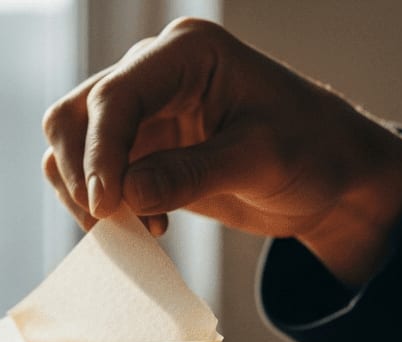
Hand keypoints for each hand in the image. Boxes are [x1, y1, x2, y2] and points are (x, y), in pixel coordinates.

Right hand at [42, 18, 401, 286]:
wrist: (331, 176)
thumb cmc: (313, 152)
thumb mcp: (261, 162)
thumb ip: (192, 175)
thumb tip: (124, 195)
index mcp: (187, 54)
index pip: (115, 96)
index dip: (100, 153)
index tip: (107, 206)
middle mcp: (154, 72)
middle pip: (74, 115)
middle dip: (82, 173)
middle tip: (113, 223)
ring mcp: (143, 110)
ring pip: (71, 144)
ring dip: (85, 192)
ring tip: (138, 227)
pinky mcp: (140, 147)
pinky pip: (92, 174)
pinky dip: (101, 205)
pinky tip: (147, 226)